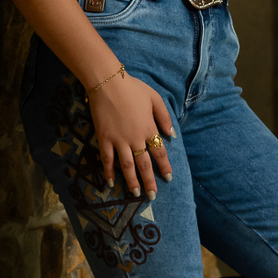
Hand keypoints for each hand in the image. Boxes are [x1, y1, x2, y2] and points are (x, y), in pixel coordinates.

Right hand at [86, 71, 174, 196]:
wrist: (108, 82)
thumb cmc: (133, 88)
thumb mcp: (155, 98)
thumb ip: (164, 117)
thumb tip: (172, 135)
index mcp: (149, 128)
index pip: (159, 153)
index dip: (164, 166)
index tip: (168, 178)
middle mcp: (135, 138)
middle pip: (144, 164)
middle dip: (149, 181)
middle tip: (152, 195)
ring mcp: (118, 140)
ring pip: (126, 166)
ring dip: (131, 180)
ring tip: (135, 193)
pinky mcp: (104, 138)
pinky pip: (107, 159)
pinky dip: (108, 171)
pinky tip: (111, 182)